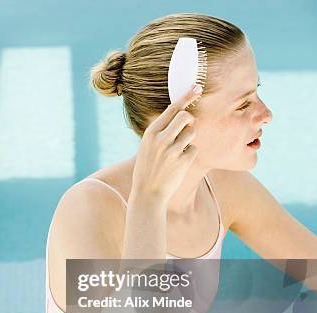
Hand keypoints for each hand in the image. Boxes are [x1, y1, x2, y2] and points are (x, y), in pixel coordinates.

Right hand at [131, 84, 202, 201]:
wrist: (147, 193)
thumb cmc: (148, 167)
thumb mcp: (148, 146)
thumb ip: (161, 131)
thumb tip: (180, 114)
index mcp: (150, 133)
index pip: (172, 108)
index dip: (186, 96)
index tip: (197, 86)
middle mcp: (160, 139)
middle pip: (186, 117)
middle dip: (189, 121)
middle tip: (186, 128)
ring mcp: (171, 150)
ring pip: (191, 133)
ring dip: (188, 140)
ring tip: (177, 152)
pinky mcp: (182, 161)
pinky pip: (194, 149)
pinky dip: (189, 155)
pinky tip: (178, 164)